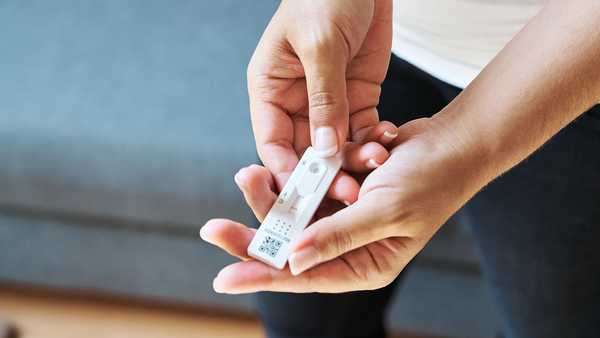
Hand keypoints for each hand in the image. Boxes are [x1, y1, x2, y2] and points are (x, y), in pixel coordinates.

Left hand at [201, 118, 487, 292]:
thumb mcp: (384, 210)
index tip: (222, 277)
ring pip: (294, 214)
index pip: (304, 276)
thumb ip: (336, 235)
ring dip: (272, 196)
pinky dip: (298, 176)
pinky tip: (279, 165)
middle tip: (212, 228)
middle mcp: (350, 246)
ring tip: (246, 174)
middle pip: (291, 247)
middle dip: (254, 234)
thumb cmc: (429, 180)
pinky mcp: (342, 192)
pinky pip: (309, 188)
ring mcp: (344, 218)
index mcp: (364, 265)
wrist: (451, 142)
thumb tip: (291, 262)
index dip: (262, 276)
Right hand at [248, 0, 393, 203]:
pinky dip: (374, 142)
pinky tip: (388, 142)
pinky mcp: (357, 98)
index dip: (286, 172)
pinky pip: (363, 131)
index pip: (272, 143)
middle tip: (349, 190)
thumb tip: (323, 149)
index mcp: (270, 89)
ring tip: (376, 163)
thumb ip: (323, 99)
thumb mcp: (320, 45)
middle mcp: (296, 102)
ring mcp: (328, 103)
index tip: (305, 196)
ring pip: (337, 148)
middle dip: (326, 174)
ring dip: (355, 161)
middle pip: (305, 153)